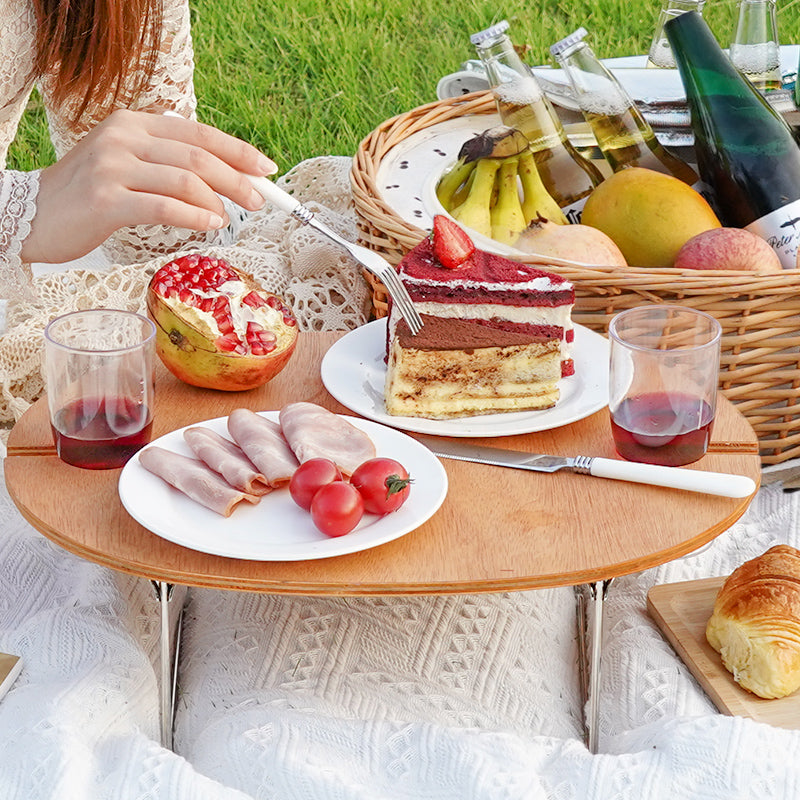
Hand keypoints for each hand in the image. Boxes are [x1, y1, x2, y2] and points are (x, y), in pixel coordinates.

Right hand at [21, 109, 277, 263]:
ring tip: (229, 218)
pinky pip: (163, 207)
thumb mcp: (128, 166)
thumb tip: (227, 178)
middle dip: (236, 178)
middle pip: (197, 155)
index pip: (198, 132)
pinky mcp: (105, 200)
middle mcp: (123, 138)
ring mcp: (112, 166)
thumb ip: (169, 165)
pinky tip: (212, 224)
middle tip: (259, 201)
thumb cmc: (90, 196)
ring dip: (218, 200)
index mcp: (134, 124)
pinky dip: (194, 215)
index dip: (237, 151)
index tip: (265, 169)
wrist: (34, 214)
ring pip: (184, 179)